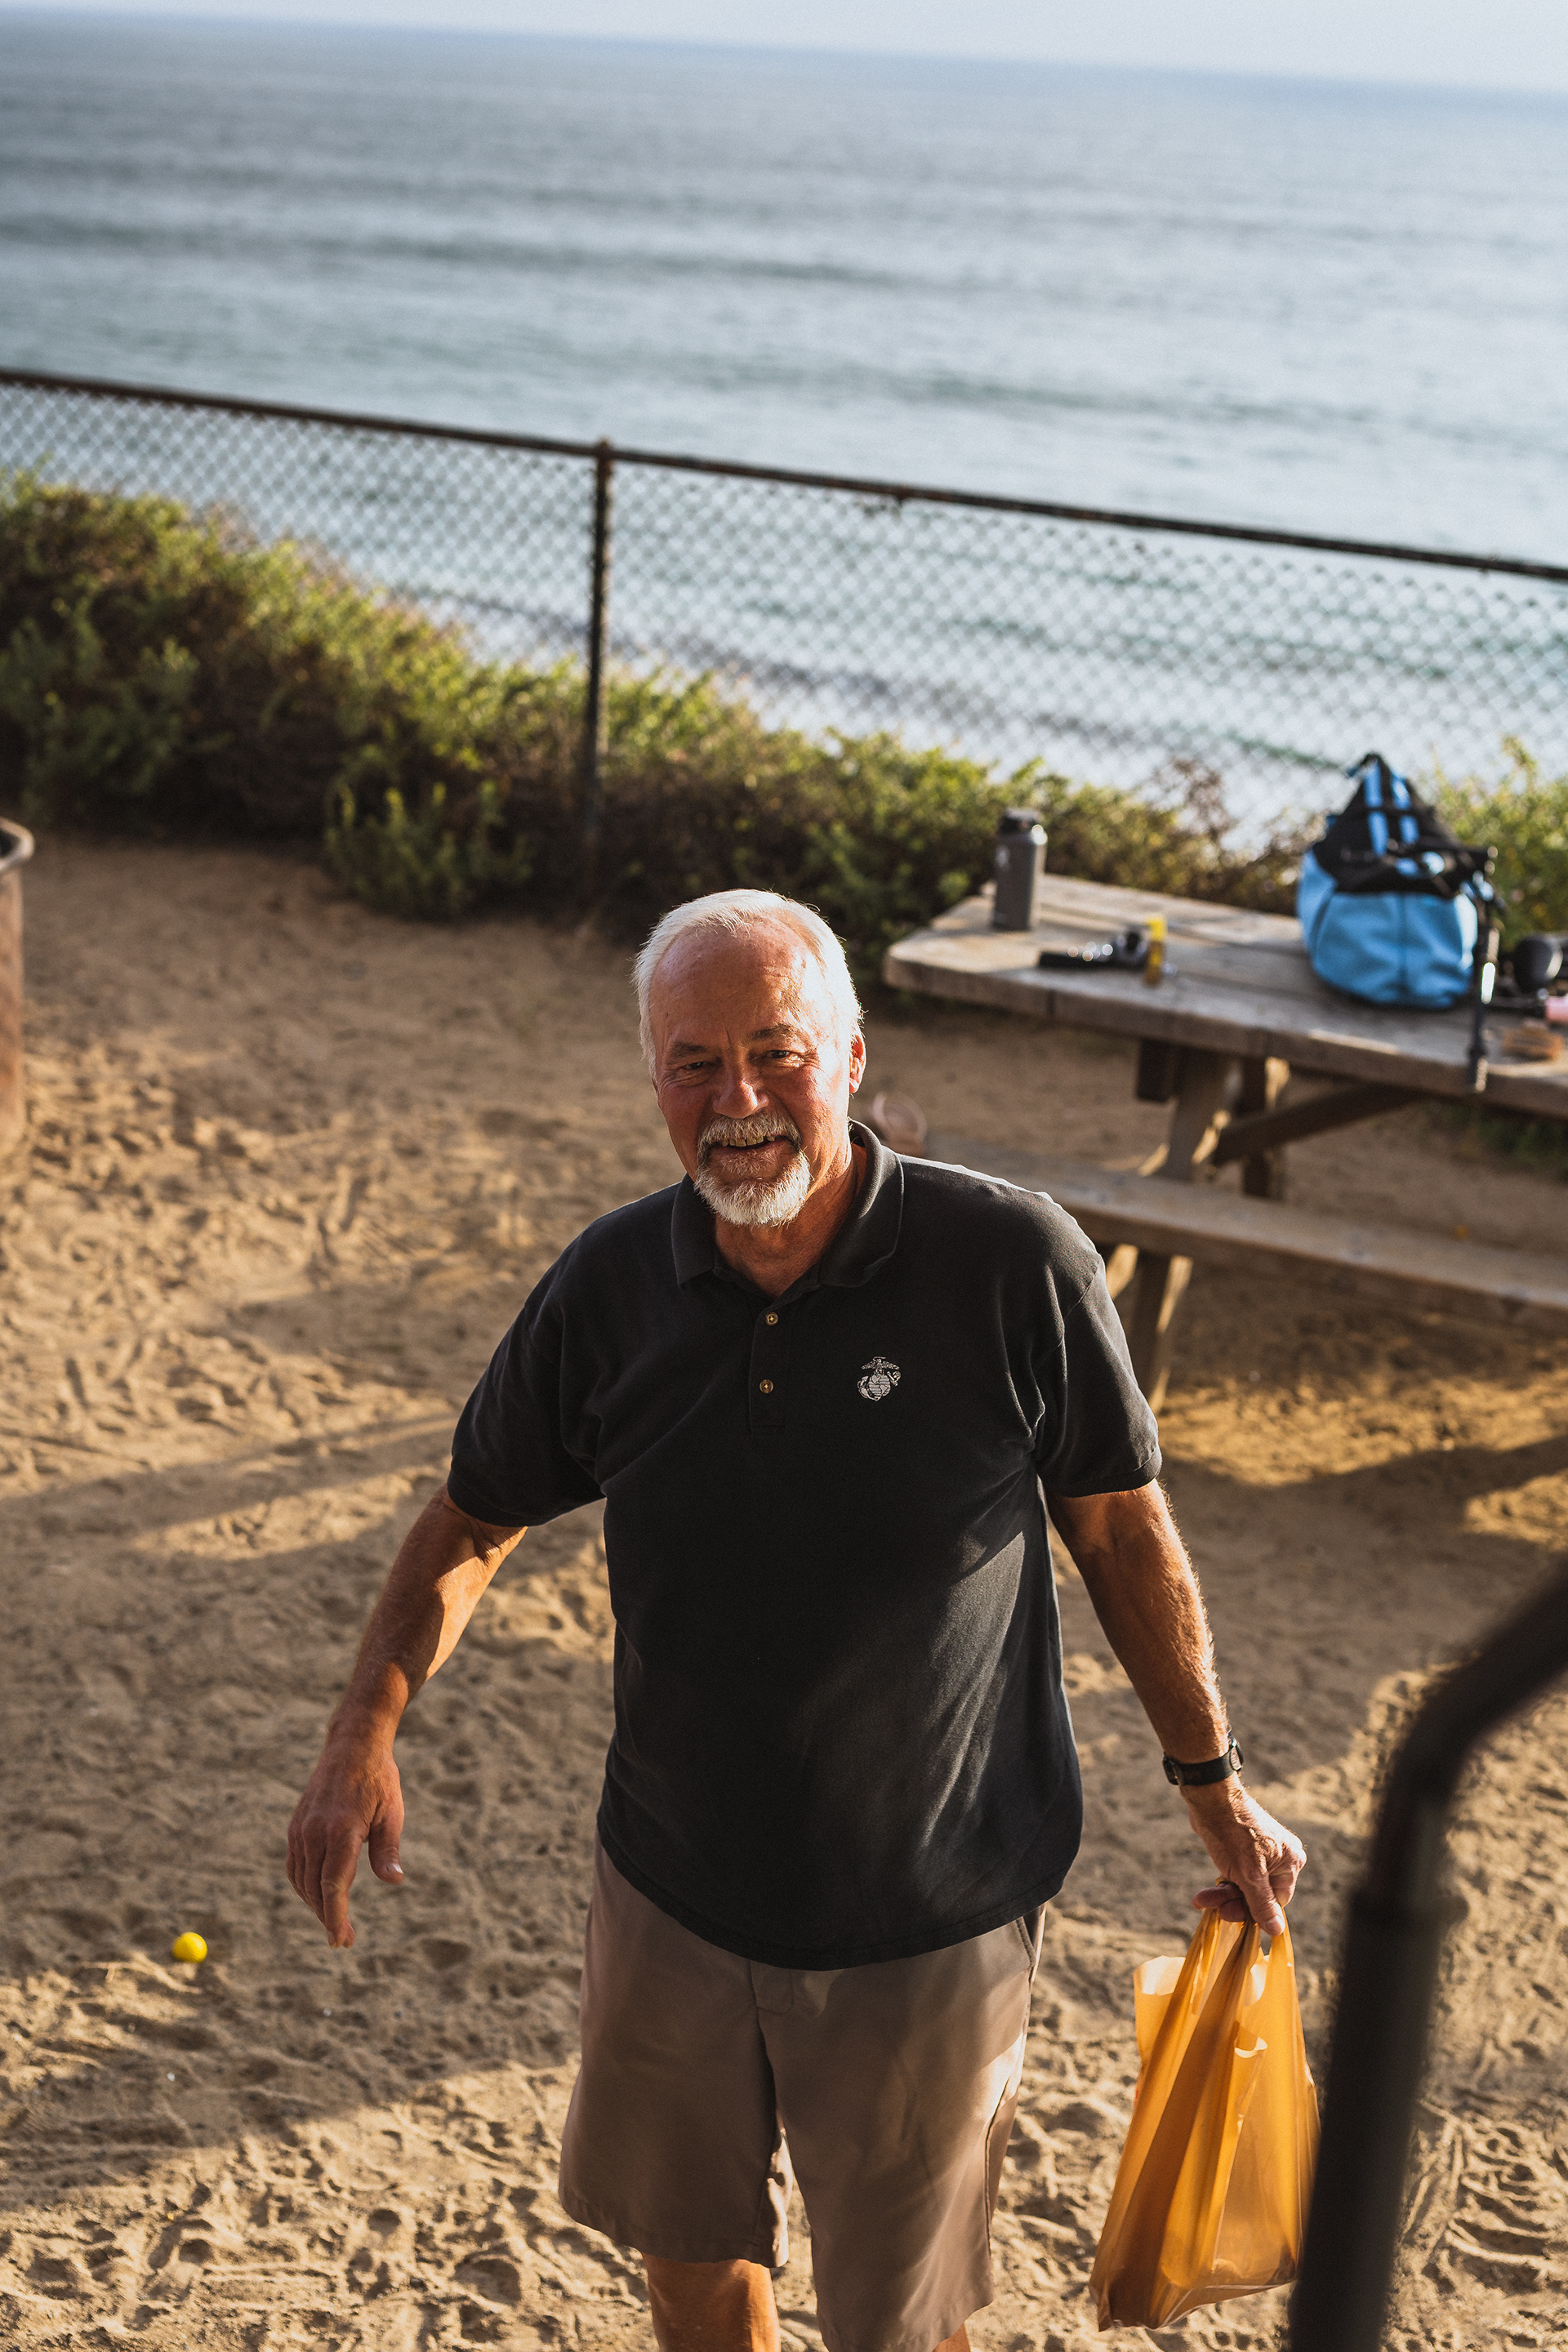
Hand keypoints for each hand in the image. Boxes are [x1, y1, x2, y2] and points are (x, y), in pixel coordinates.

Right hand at [286, 1723, 404, 1948]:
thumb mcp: (391, 1812)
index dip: (336, 1917)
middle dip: (328, 1918)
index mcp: (341, 1829)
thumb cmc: (379, 1780)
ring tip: (335, 1921)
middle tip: (345, 1940)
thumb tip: (394, 1881)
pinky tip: (319, 1896)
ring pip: (302, 1881)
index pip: (333, 1885)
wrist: (352, 1746)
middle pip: (315, 1889)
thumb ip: (388, 1849)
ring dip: (316, 1905)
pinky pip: (294, 1866)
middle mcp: (315, 1832)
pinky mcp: (296, 1827)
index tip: (341, 1941)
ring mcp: (301, 1829)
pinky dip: (304, 1886)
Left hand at [1183, 1780, 1304, 1937]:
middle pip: (1259, 1896)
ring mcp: (1262, 1854)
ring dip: (1223, 1895)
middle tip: (1212, 1907)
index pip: (1277, 1902)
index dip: (1255, 1912)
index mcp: (1291, 1863)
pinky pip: (1237, 1875)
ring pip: (1245, 1887)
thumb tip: (1277, 1931)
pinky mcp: (1245, 1850)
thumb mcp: (1248, 1875)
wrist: (1210, 1799)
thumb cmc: (1233, 1833)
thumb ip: (1262, 1904)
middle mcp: (1281, 1858)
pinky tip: (1203, 1895)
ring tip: (1201, 1900)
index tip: (1230, 1915)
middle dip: (1234, 1902)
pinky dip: (1222, 1884)